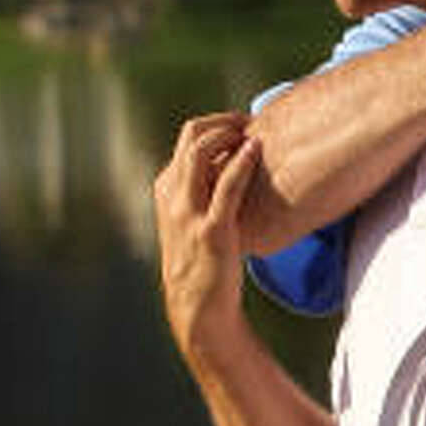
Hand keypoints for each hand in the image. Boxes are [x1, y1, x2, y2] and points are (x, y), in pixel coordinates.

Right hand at [153, 113, 259, 365]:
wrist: (199, 306)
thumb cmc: (205, 261)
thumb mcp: (195, 220)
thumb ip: (205, 192)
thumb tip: (236, 162)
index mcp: (166, 189)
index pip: (187, 137)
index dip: (217, 123)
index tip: (244, 122)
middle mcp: (172, 195)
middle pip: (192, 135)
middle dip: (224, 120)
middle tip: (253, 119)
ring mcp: (189, 212)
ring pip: (201, 152)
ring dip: (230, 133)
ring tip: (257, 130)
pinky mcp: (211, 230)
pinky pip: (227, 186)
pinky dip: (243, 162)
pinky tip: (259, 149)